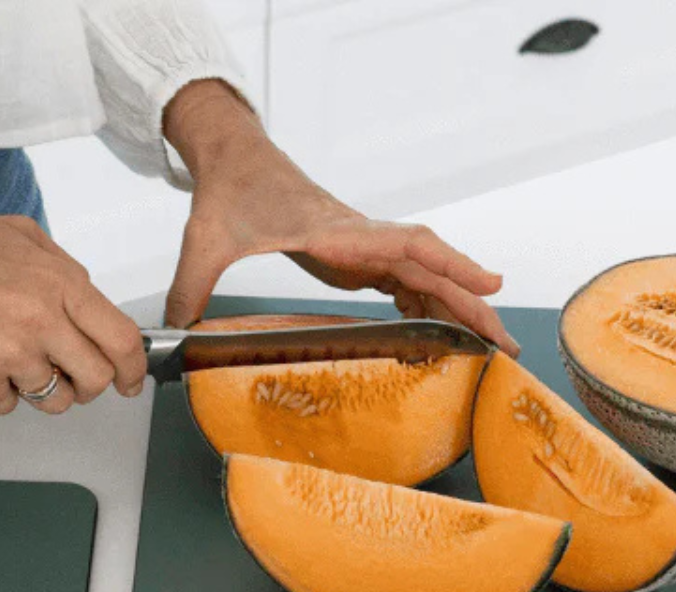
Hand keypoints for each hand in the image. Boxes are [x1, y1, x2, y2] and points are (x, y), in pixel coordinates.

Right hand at [0, 212, 146, 414]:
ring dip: (44, 389)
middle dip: (90, 385)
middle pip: (95, 380)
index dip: (134, 369)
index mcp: (59, 284)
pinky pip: (8, 405)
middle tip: (75, 377)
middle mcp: (40, 322)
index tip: (131, 381)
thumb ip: (65, 271)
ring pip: (55, 400)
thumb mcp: (21, 235)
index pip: (121, 341)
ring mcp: (9, 355)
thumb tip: (94, 308)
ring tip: (17, 360)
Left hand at [162, 82, 518, 355]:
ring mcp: (364, 247)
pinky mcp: (357, 257)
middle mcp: (360, 238)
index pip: (406, 244)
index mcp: (336, 231)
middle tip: (505, 339)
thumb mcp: (204, 241)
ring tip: (491, 346)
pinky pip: (404, 283)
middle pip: (431, 267)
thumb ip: (189, 288)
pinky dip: (428, 308)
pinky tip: (441, 336)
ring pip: (426, 277)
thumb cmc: (228, 194)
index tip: (486, 284)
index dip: (448, 266)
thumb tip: (171, 334)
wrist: (236, 161)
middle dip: (471, 302)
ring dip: (459, 309)